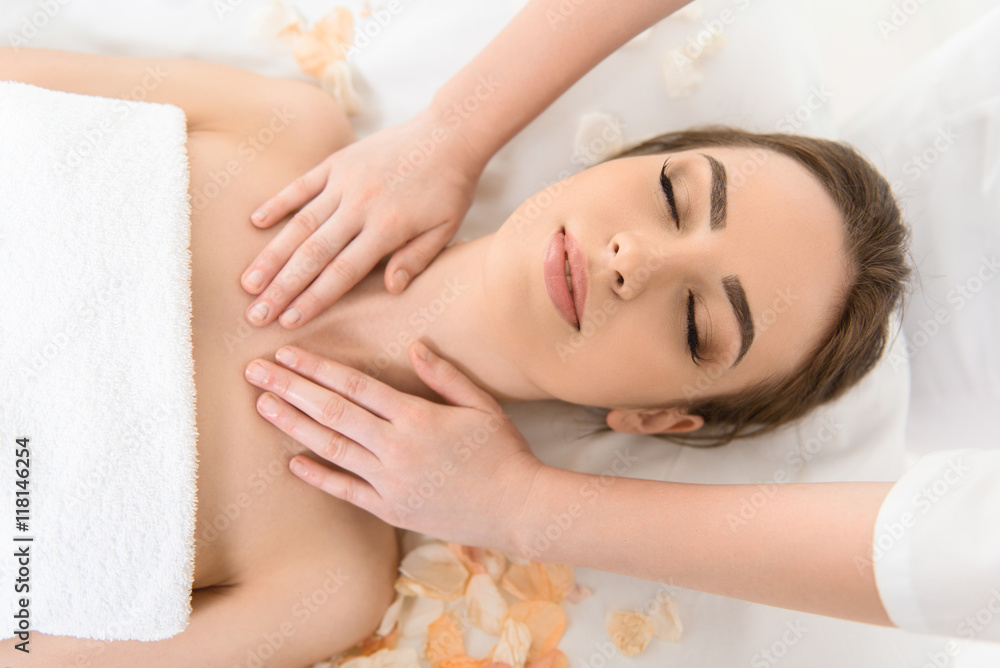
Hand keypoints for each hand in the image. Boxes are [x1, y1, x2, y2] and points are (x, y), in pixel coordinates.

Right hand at [241, 109, 483, 328]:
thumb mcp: (445, 230)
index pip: (341, 273)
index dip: (313, 299)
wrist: (448, 134)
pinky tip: (255, 222)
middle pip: (312, 254)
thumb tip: (392, 290)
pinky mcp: (337, 162)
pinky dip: (277, 203)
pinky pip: (301, 185)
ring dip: (271, 255)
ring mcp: (344, 182)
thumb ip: (416, 259)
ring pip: (299, 223)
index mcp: (387, 228)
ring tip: (248, 282)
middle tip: (256, 314)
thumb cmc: (449, 188)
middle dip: (281, 287)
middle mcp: (359, 206)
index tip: (288, 320)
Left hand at [243, 341, 544, 552]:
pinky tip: (291, 461)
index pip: (356, 386)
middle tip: (255, 372)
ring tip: (262, 405)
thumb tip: (413, 345)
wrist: (517, 508)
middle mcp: (397, 448)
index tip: (287, 353)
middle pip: (333, 413)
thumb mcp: (481, 404)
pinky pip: (346, 491)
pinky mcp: (390, 510)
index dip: (318, 368)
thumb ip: (444, 375)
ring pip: (331, 449)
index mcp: (418, 417)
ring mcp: (391, 482)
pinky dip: (317, 476)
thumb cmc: (503, 451)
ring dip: (293, 425)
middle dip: (291, 389)